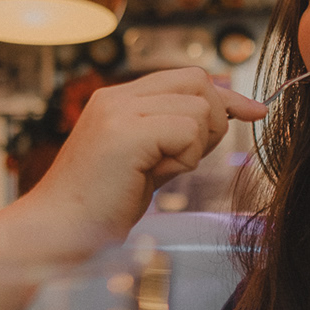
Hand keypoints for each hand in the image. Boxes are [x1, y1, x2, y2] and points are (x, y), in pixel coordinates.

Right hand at [9, 68, 265, 259]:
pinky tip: (155, 176)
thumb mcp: (144, 161)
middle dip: (214, 121)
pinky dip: (184, 159)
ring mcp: (118, 111)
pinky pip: (187, 131)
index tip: (254, 111)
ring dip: (195, 147)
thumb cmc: (99, 207)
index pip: (186, 77)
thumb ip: (175, 134)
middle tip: (186, 159)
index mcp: (117, 99)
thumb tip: (226, 112)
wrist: (54, 233)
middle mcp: (116, 97)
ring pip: (199, 109)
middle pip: (199, 83)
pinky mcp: (125, 133)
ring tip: (158, 172)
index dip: (224, 95)